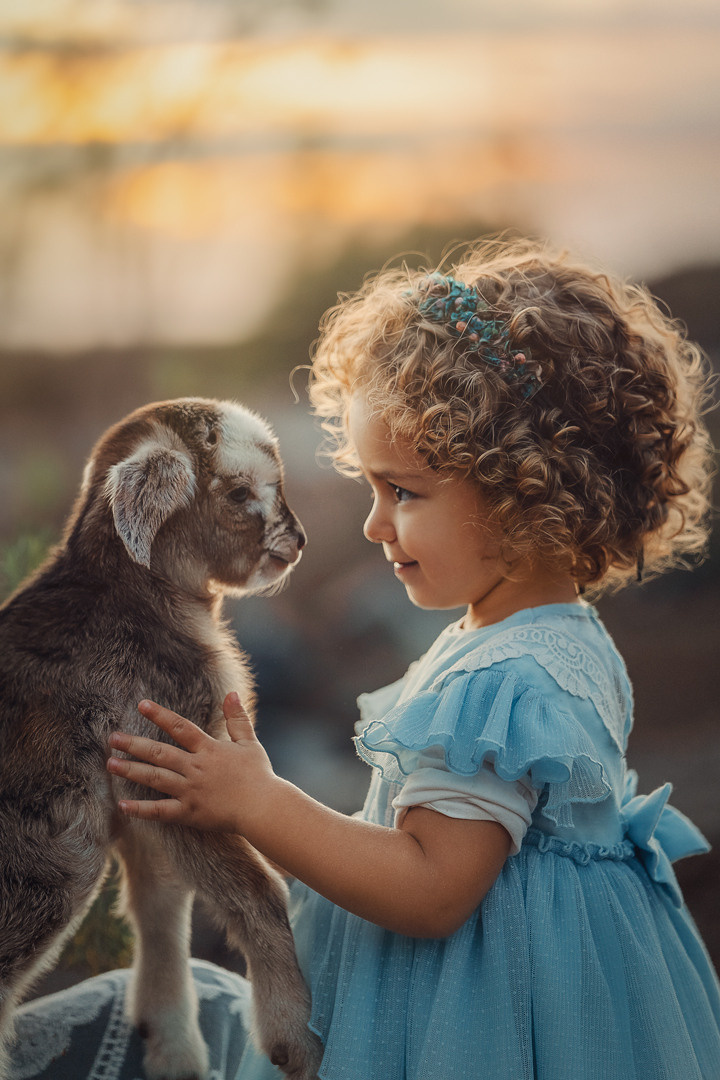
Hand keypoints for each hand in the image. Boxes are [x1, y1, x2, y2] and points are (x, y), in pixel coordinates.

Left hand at [106, 692, 275, 832]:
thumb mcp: (249, 742)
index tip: (142, 705)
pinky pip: (161, 811)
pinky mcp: (189, 813)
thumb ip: (237, 718)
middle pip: (159, 753)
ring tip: (111, 764)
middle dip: (134, 744)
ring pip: (155, 779)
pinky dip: (141, 810)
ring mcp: (190, 791)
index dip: (161, 715)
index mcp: (209, 749)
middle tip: (112, 738)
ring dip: (131, 770)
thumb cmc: (259, 775)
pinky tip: (122, 806)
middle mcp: (196, 768)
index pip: (180, 727)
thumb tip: (231, 693)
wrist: (264, 807)